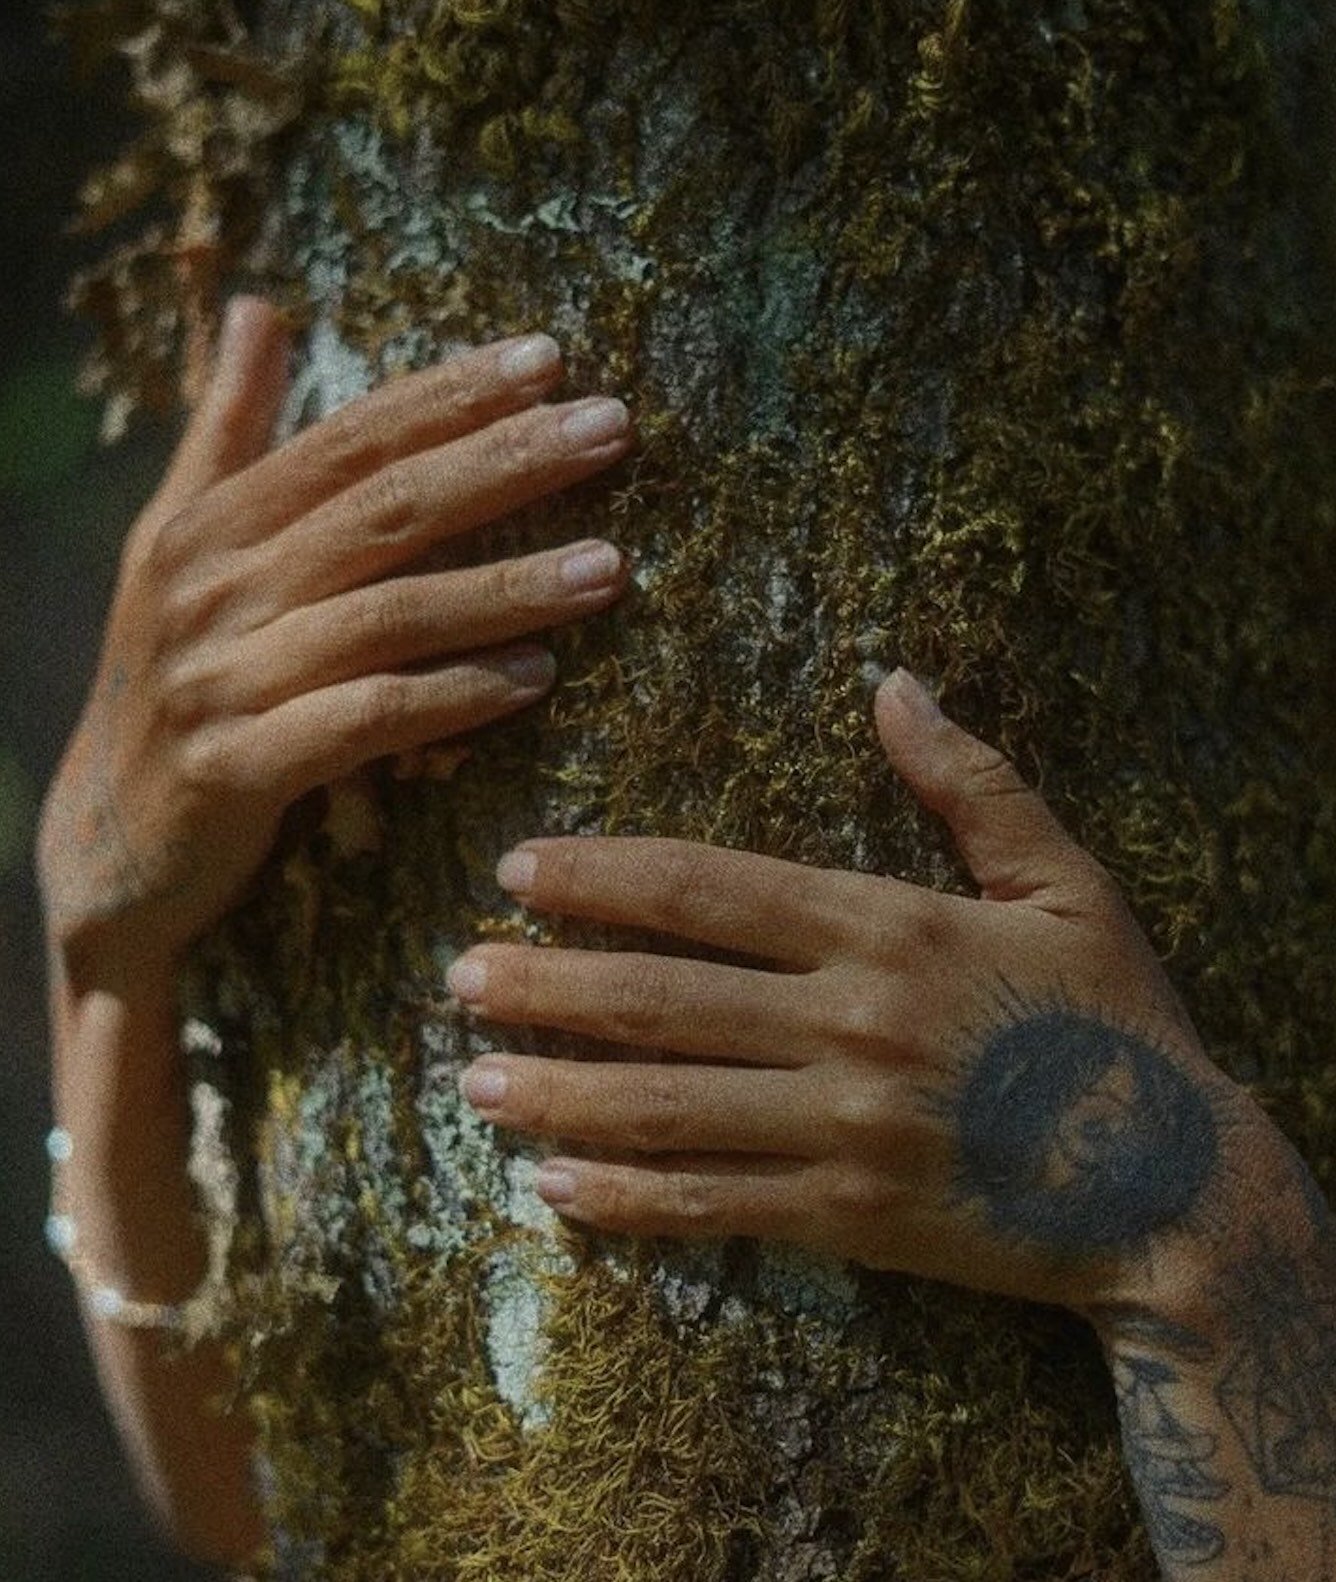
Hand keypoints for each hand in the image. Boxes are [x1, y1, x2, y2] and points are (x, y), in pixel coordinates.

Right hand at [38, 296, 633, 985]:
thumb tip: (258, 306)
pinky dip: (454, 698)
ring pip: (388, 615)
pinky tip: (536, 679)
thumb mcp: (182, 543)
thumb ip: (229, 431)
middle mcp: (214, 587)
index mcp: (210, 525)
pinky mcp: (240, 767)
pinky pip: (365, 720)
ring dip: (507, 588)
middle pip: (383, 510)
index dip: (448, 394)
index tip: (549, 359)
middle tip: (611, 428)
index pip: (349, 438)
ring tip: (610, 567)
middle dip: (504, 463)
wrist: (109, 835)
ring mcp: (224, 678)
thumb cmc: (174, 675)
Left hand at [450, 669, 1271, 1318]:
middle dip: (547, 984)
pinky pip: (715, 1207)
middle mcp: (850, 1024)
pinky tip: (554, 1192)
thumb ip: (974, 782)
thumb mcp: (1065, 882)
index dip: (604, 876)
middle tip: (456, 974)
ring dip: (558, 1094)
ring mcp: (844, 1130)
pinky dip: (628, 1202)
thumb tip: (896, 680)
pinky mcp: (850, 1219)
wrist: (1174, 1187)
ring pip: (666, 1107)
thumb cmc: (1114, 1020)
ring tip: (472, 1082)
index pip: (711, 890)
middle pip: (662, 998)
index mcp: (889, 927)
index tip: (521, 869)